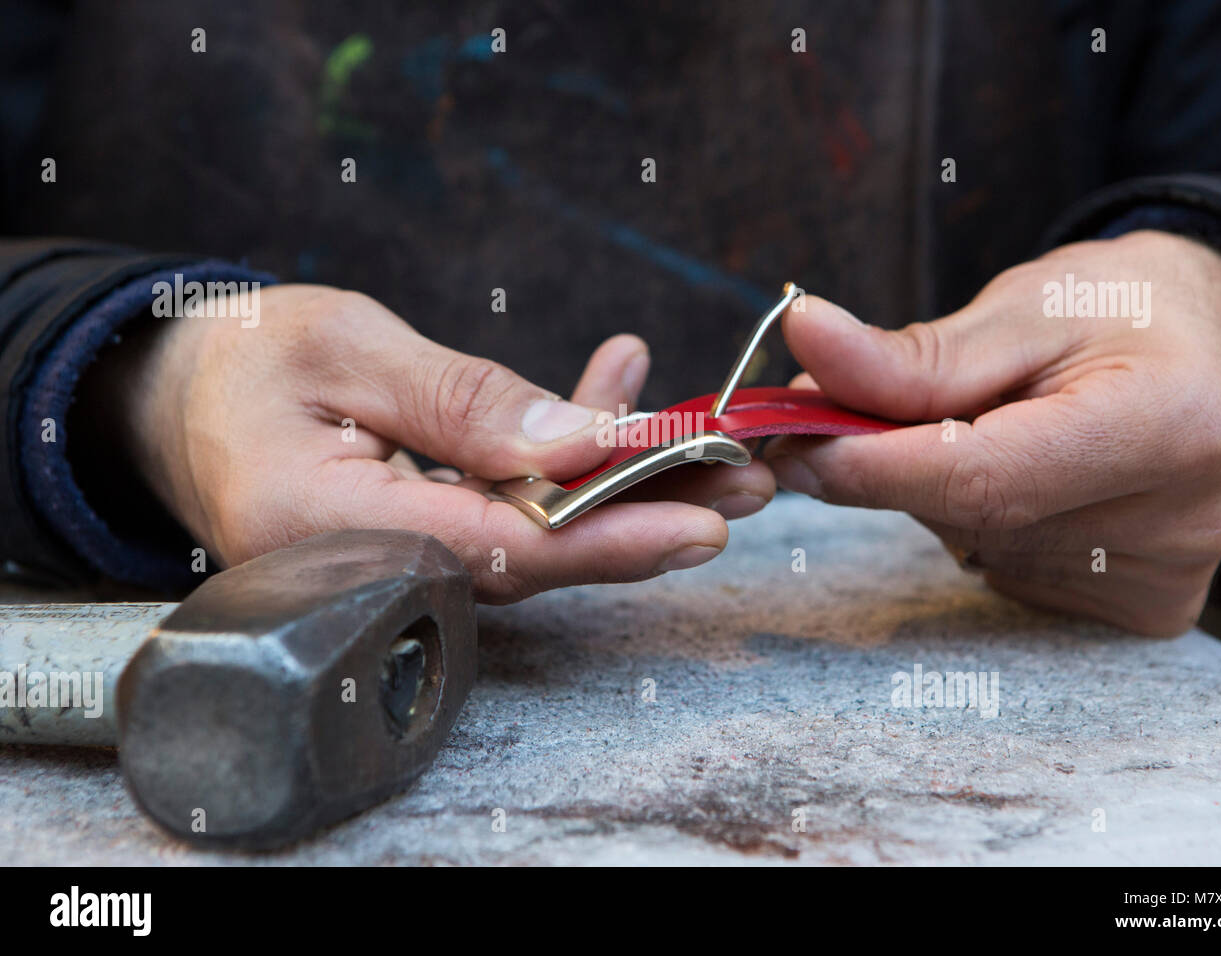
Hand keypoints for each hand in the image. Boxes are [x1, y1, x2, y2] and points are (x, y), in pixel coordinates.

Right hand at [97, 284, 771, 600]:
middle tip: (749, 487)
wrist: (181, 394)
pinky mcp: (420, 538)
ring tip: (711, 443)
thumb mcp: (346, 348)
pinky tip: (615, 390)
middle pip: (533, 553)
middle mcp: (370, 565)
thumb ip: (461, 403)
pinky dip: (562, 453)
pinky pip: (506, 506)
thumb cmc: (244, 358)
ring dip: (621, 484)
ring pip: (532, 531)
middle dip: (642, 516)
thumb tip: (578, 446)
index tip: (699, 527)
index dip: (603, 538)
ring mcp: (396, 561)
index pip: (494, 549)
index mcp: (327, 525)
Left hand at [766, 231, 1220, 635]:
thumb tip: (804, 340)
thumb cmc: (1125, 310)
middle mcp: (1180, 520)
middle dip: (892, 465)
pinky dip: (984, 524)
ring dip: (942, 492)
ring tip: (991, 424)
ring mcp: (1165, 577)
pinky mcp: (1145, 608)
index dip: (870, 465)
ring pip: (979, 546)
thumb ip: (912, 354)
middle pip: (973, 516)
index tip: (791, 441)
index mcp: (1167, 425)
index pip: (981, 478)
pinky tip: (1027, 476)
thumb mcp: (1023, 307)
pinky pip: (1009, 569)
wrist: (1216, 351)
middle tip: (865, 410)